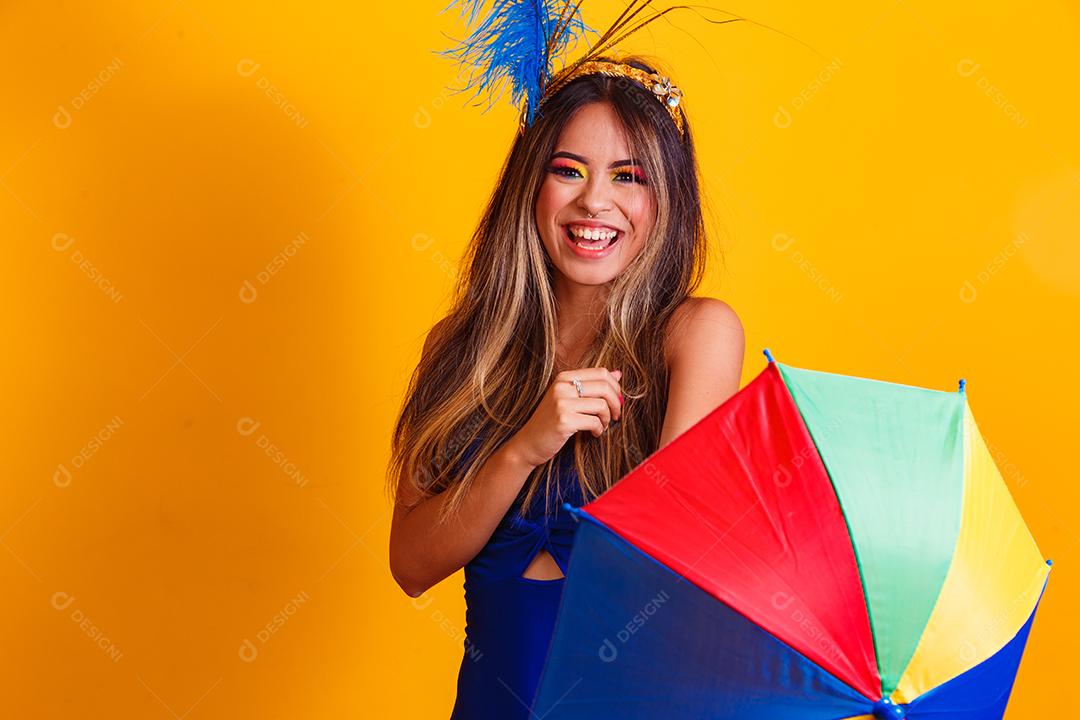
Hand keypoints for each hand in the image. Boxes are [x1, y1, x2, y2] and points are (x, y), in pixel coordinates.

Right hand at [504, 367, 622, 468]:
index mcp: (564, 377)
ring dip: (606, 419)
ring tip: (601, 426)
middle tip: (615, 416)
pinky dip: (599, 429)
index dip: (615, 387)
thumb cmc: (552, 421)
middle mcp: (562, 386)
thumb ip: (592, 385)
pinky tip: (594, 433)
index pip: (601, 372)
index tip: (617, 401)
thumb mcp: (569, 398)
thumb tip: (618, 374)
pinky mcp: (564, 420)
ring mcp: (561, 403)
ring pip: (602, 405)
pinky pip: (594, 422)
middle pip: (604, 387)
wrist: (529, 443)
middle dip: (615, 403)